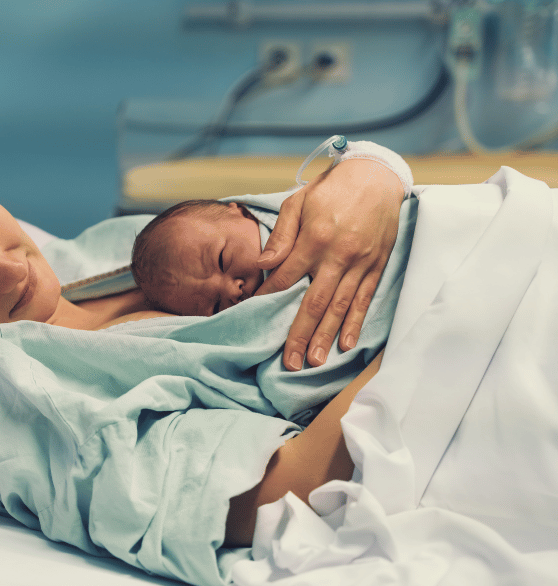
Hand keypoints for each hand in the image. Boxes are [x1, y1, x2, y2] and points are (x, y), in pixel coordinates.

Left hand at [254, 159, 401, 370]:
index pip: (286, 278)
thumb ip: (281, 235)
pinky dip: (355, 323)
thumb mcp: (299, 202)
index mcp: (315, 239)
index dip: (268, 298)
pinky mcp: (377, 266)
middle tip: (290, 362)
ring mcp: (361, 263)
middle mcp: (339, 255)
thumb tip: (263, 264)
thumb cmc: (331, 189)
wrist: (377, 176)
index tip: (254, 317)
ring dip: (327, 337)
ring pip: (340, 307)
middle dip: (300, 335)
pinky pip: (365, 299)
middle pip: (315, 302)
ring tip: (315, 362)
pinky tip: (346, 343)